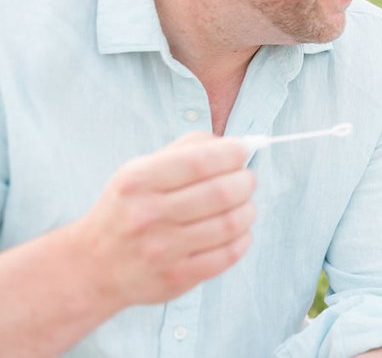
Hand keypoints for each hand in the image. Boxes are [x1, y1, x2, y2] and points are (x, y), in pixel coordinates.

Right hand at [68, 132, 255, 307]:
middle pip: (221, 193)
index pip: (200, 162)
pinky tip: (237, 231)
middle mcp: (147, 215)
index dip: (232, 154)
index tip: (242, 152)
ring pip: (230, 224)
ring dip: (248, 210)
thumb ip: (188, 149)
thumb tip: (237, 144)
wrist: (93, 266)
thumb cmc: (129, 207)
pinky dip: (243, 238)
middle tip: (246, 181)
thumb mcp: (141, 169)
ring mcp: (161, 250)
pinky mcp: (176, 278)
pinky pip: (228, 255)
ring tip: (244, 205)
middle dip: (245, 182)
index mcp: (138, 181)